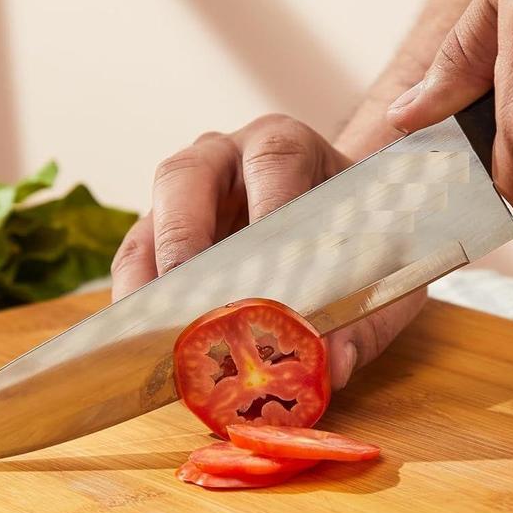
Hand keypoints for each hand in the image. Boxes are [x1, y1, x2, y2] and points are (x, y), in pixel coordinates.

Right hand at [111, 115, 426, 389]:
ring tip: (161, 334)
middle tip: (195, 302)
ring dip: (152, 278)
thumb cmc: (354, 239)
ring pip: (151, 218)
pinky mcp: (159, 233)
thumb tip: (331, 365)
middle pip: (187, 174)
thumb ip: (363, 319)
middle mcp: (227, 158)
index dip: (270, 205)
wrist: (339, 225)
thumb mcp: (376, 274)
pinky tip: (147, 343)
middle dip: (185, 237)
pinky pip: (136, 258)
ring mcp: (185, 195)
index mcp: (287, 146)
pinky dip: (140, 301)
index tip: (273, 265)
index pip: (274, 158)